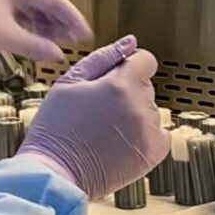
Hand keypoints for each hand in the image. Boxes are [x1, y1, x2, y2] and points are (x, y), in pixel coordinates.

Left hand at [0, 0, 90, 69]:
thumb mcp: (5, 38)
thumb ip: (34, 45)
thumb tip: (57, 55)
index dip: (71, 16)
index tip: (84, 33)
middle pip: (40, 0)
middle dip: (58, 20)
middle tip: (73, 40)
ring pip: (25, 6)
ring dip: (41, 23)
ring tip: (55, 42)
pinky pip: (11, 11)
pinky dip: (24, 24)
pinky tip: (31, 38)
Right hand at [16, 36, 169, 199]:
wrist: (56, 171)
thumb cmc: (55, 127)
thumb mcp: (69, 83)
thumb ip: (102, 58)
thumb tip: (130, 43)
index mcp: (119, 85)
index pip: (145, 60)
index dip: (128, 66)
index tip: (112, 78)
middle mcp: (140, 106)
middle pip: (145, 85)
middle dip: (126, 91)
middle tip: (98, 108)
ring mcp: (149, 131)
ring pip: (150, 109)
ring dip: (133, 114)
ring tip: (104, 128)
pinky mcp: (154, 153)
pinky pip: (158, 133)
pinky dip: (143, 135)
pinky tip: (118, 140)